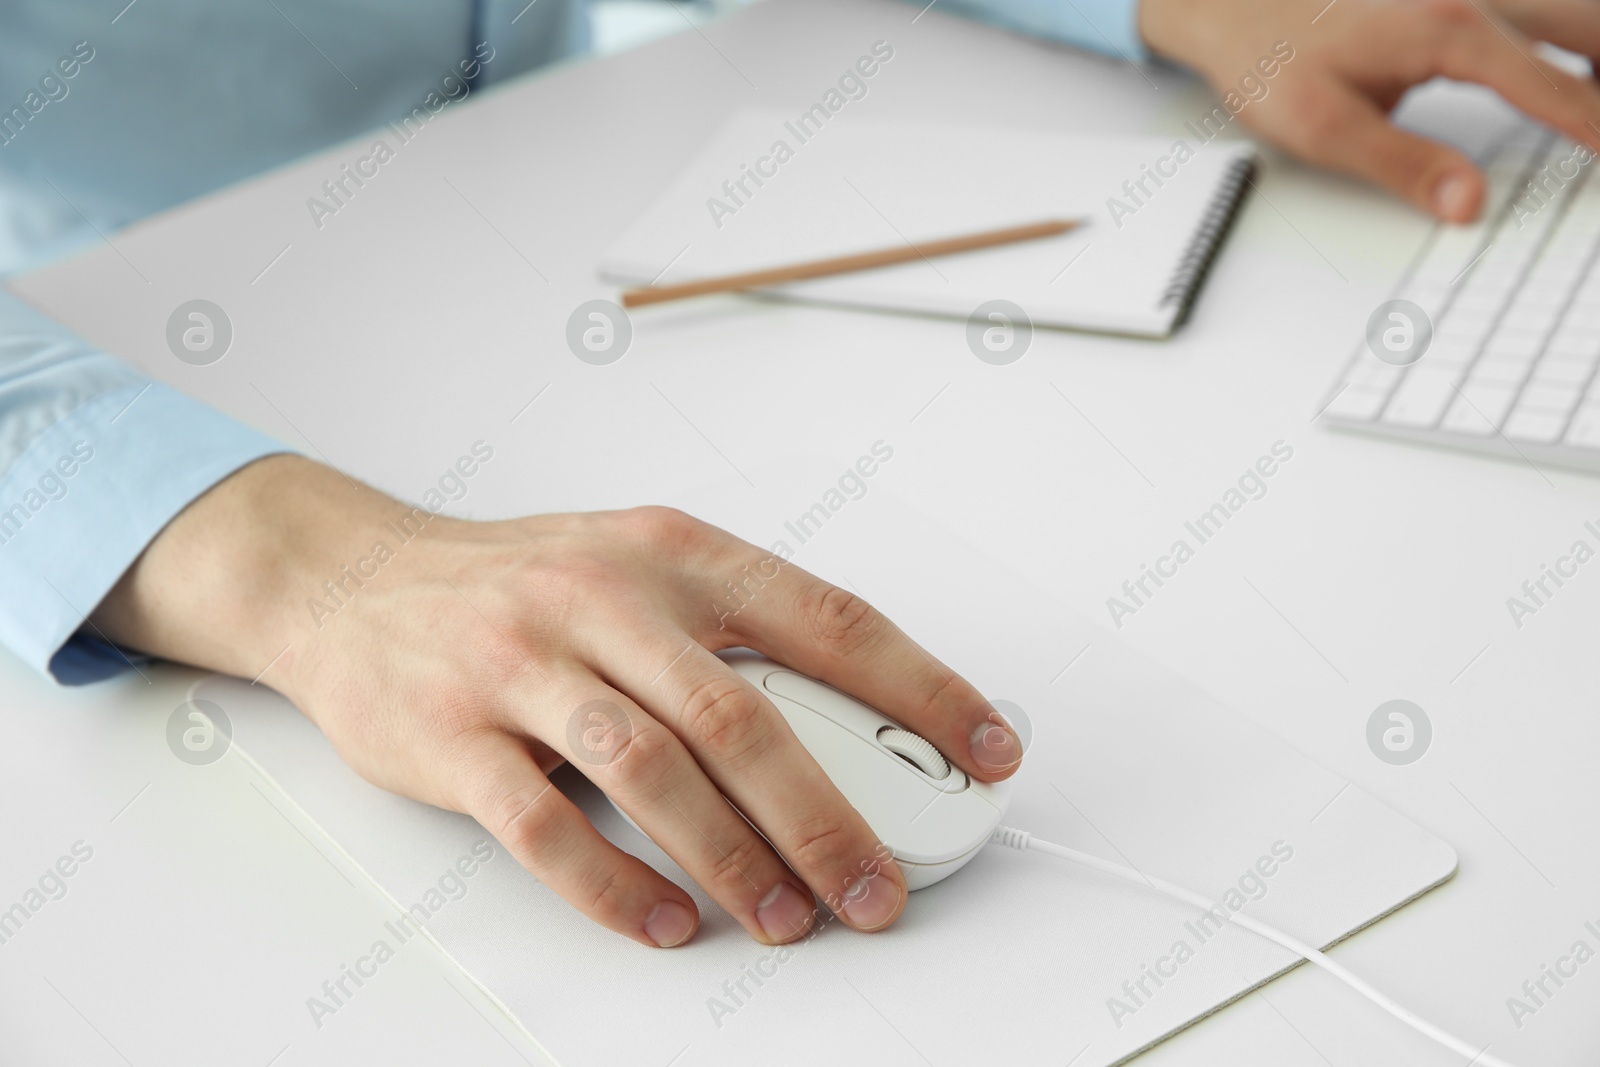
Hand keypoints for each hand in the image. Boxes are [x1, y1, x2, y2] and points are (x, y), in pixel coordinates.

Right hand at [90, 454, 1022, 946]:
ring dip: (731, 857)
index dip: (921, 685)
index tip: (986, 747)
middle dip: (827, 812)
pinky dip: (612, 884)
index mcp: (672, 552)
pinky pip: (542, 825)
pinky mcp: (450, 734)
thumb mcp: (633, 566)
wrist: (352, 576)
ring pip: (651, 768)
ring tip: (786, 918)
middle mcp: (603, 598)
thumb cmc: (518, 581)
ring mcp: (522, 663)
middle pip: (741, 714)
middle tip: (878, 884)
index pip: (826, 616)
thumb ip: (729, 631)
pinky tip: (664, 921)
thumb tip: (853, 724)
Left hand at [1139, 0, 1599, 220]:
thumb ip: (1403, 165)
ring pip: (1569, 9)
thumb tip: (1466, 203)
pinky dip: (1569, 40)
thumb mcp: (1325, 128)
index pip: (1550, 85)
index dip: (1595, 124)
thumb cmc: (1270, 58)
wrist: (1233, 4)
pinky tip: (1571, 74)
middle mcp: (1472, 0)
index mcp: (1449, 32)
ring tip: (1596, 115)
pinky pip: (1539, 13)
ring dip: (1594, 50)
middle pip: (1584, 24)